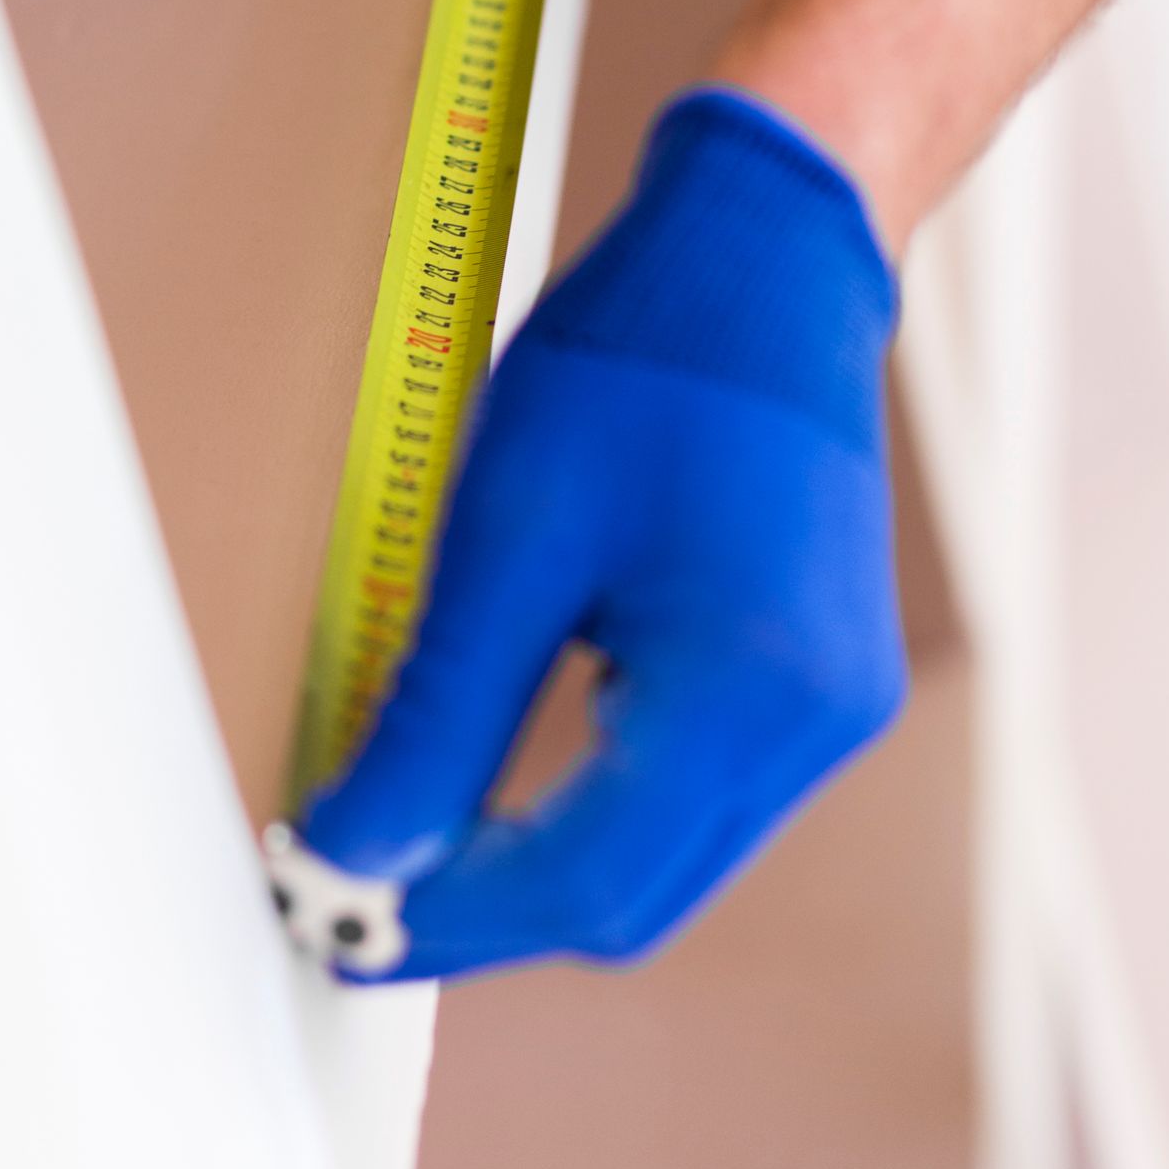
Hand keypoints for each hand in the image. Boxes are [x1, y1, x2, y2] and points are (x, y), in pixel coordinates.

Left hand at [293, 87, 904, 981]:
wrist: (766, 249)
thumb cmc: (642, 354)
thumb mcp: (509, 531)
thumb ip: (439, 714)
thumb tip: (361, 847)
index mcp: (752, 688)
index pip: (582, 883)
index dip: (446, 920)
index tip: (331, 917)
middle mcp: (820, 723)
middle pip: (634, 897)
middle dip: (489, 906)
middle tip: (356, 879)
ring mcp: (838, 706)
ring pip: (668, 857)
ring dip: (542, 856)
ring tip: (418, 819)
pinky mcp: (825, 678)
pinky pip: (701, 794)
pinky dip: (601, 799)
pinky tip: (515, 759)